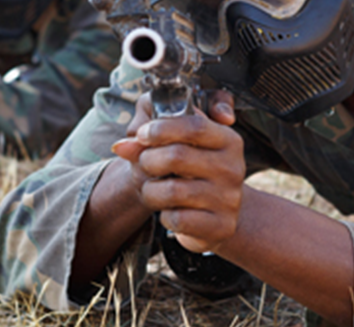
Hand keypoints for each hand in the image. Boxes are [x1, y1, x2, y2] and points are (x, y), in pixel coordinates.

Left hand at [112, 91, 243, 253]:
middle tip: (144, 164)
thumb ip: (148, 140)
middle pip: (178, 156)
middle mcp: (233, 168)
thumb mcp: (177, 147)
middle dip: (149, 160)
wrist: (216, 213)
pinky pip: (178, 219)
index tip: (142, 134)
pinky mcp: (222, 226)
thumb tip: (120, 147)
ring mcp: (229, 199)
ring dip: (151, 191)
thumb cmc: (192, 173)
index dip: (162, 128)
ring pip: (173, 191)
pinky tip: (170, 212)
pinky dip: (165, 216)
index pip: (195, 126)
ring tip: (152, 190)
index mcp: (228, 140)